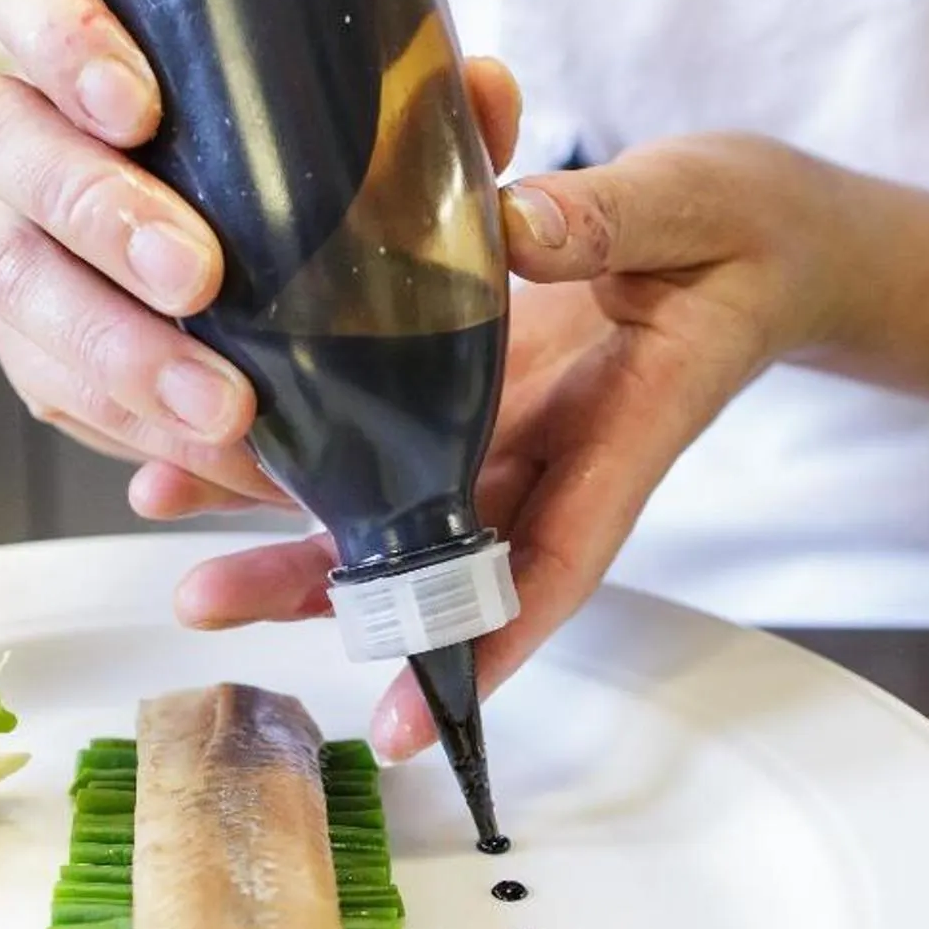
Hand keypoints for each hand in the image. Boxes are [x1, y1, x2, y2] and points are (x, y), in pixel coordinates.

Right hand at [0, 0, 523, 513]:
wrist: (309, 292)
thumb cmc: (316, 170)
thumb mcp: (383, 132)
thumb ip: (430, 110)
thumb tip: (482, 91)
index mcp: (93, 32)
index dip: (55, 33)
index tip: (138, 105)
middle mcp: (32, 124)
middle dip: (93, 207)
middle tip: (196, 274)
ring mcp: (21, 231)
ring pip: (12, 274)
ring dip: (114, 344)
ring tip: (219, 403)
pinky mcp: (34, 339)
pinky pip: (49, 382)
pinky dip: (131, 423)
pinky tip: (204, 446)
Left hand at [148, 135, 860, 759]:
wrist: (762, 234)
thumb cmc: (751, 233)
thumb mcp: (696, 212)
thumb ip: (614, 220)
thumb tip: (516, 223)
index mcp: (623, 433)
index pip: (553, 560)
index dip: (484, 640)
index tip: (415, 716)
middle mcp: (548, 450)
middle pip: (432, 548)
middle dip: (320, 586)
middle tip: (207, 600)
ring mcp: (503, 420)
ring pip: (386, 494)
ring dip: (279, 517)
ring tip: (166, 517)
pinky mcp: (469, 374)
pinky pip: (378, 418)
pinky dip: (296, 430)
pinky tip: (200, 432)